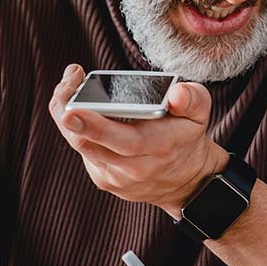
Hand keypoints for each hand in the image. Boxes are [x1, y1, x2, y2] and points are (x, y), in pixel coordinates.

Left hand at [49, 64, 229, 215]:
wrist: (186, 182)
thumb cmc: (187, 138)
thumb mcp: (200, 113)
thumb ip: (192, 98)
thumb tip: (176, 95)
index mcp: (160, 146)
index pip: (124, 140)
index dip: (94, 126)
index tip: (72, 111)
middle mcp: (135, 166)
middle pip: (89, 142)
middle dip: (69, 112)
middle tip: (66, 84)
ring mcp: (116, 176)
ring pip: (80, 145)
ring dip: (66, 115)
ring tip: (69, 85)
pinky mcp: (104, 179)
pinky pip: (83, 150)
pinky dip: (75, 127)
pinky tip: (78, 106)